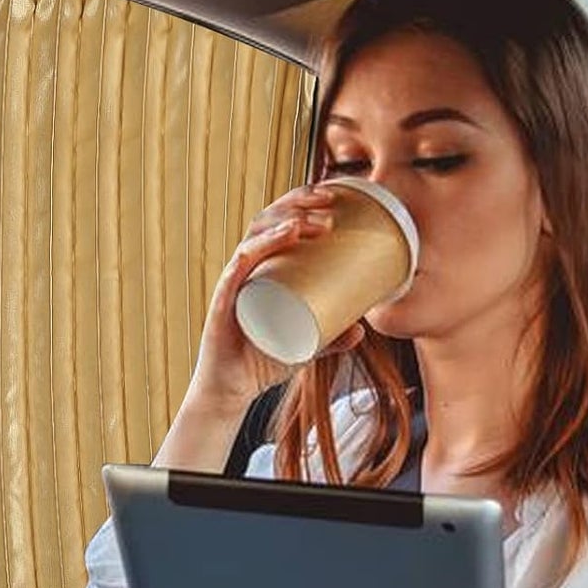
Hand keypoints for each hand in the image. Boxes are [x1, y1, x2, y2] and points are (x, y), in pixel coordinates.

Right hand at [186, 184, 366, 414]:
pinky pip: (242, 263)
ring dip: (288, 217)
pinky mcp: (224, 297)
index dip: (303, 202)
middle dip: (300, 201)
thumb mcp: (306, 347)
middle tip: (333, 200)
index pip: (279, 221)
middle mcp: (246, 266)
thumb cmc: (263, 361)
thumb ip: (332, 338)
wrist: (232, 389)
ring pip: (258, 233)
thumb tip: (363, 330)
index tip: (335, 197)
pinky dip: (264, 245)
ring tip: (320, 219)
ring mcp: (234, 279)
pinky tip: (286, 234)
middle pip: (270, 218)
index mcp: (262, 268)